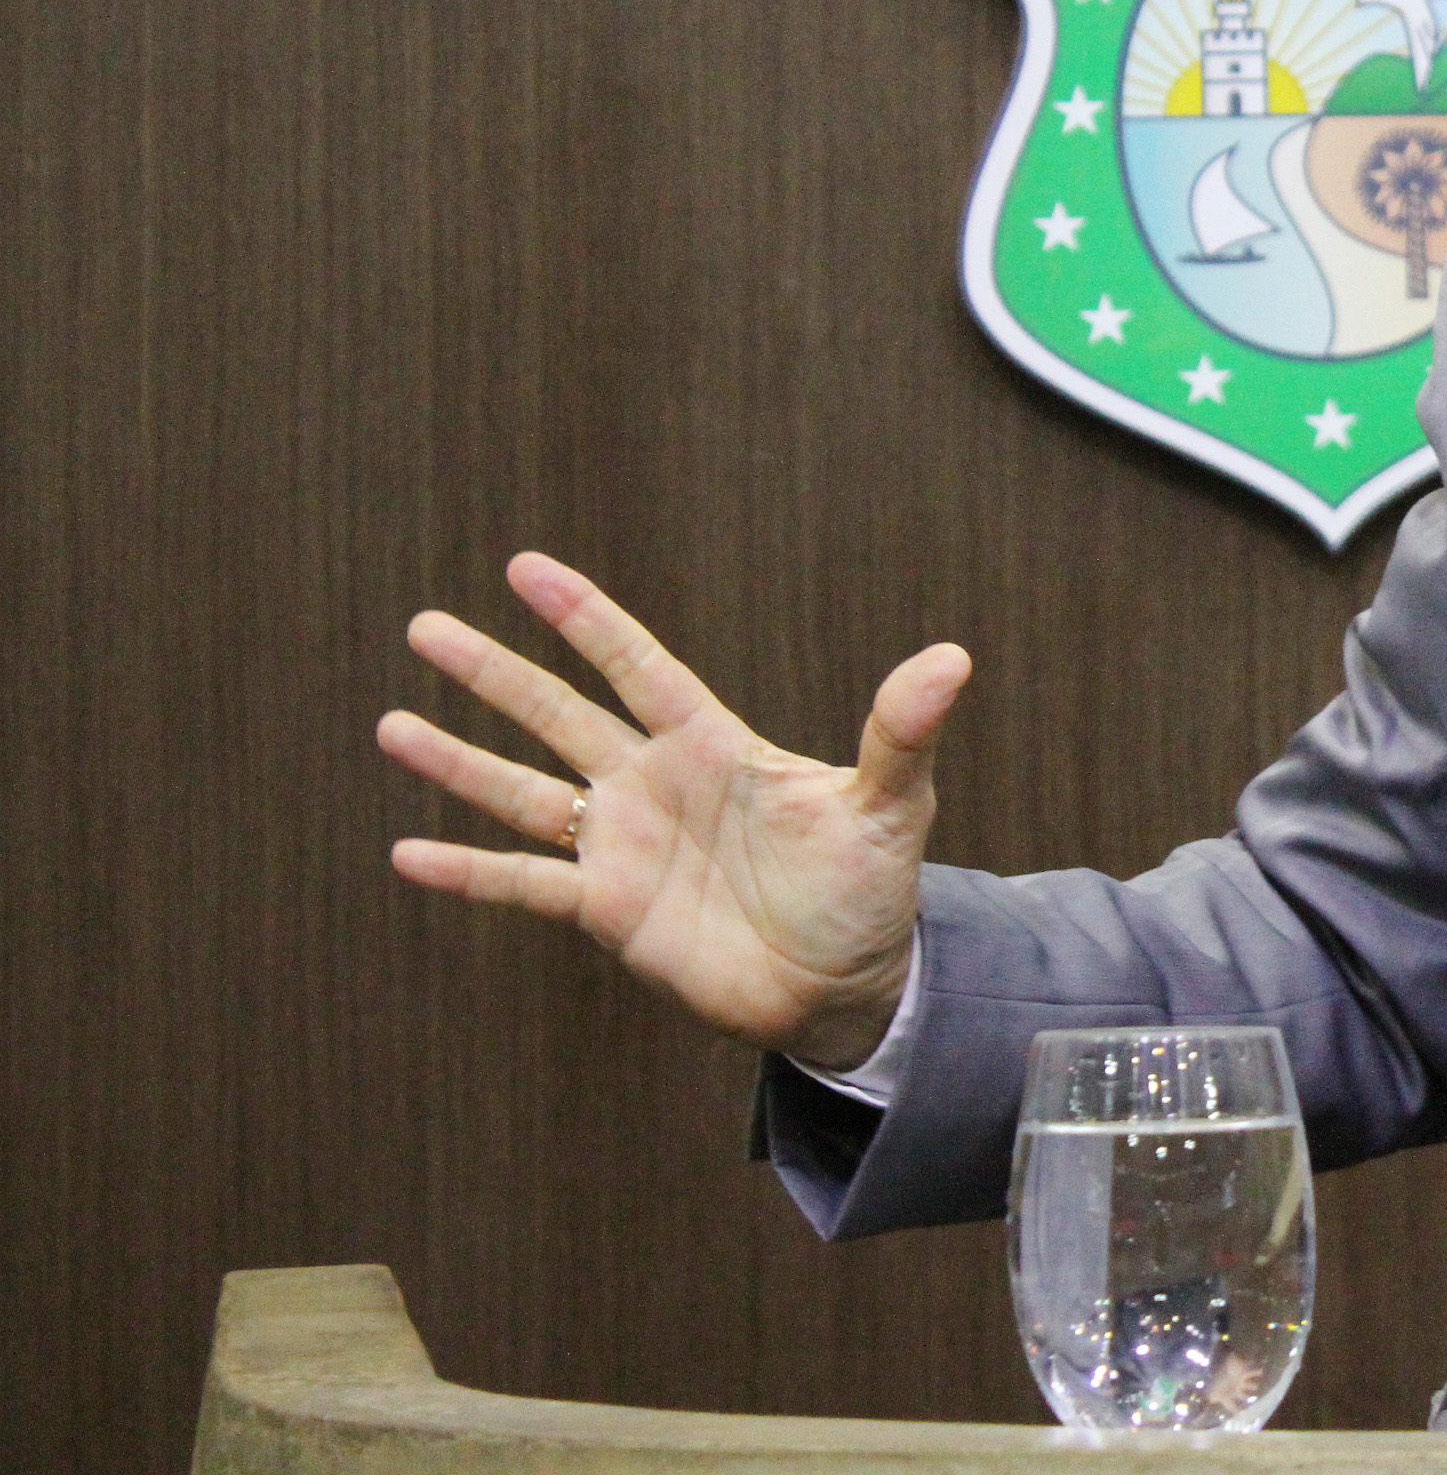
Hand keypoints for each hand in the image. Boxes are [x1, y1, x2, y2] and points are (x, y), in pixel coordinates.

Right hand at [377, 551, 969, 1070]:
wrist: (847, 983)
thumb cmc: (870, 886)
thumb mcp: (889, 804)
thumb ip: (901, 732)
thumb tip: (954, 658)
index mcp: (712, 743)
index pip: (636, 664)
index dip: (583, 617)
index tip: (523, 567)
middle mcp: (654, 785)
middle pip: (557, 714)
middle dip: (493, 673)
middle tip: (422, 626)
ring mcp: (623, 846)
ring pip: (523, 791)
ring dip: (459, 761)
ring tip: (389, 722)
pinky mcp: (607, 912)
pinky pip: (523, 884)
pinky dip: (467, 871)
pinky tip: (405, 851)